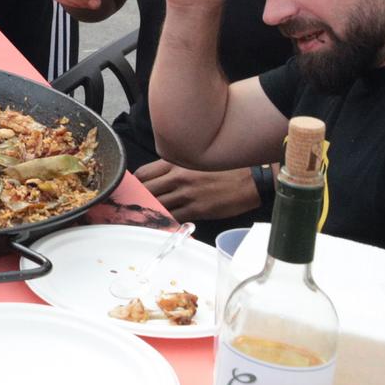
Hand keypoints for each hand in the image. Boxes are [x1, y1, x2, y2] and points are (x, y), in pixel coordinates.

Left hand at [136, 161, 260, 222]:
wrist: (250, 180)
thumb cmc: (224, 169)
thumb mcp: (195, 161)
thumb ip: (174, 168)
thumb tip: (156, 180)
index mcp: (176, 162)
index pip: (143, 173)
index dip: (135, 184)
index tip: (133, 190)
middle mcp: (178, 177)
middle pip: (145, 190)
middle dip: (137, 199)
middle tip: (134, 207)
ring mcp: (187, 194)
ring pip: (157, 205)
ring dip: (149, 212)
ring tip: (144, 217)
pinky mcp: (197, 210)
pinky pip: (173, 218)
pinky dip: (165, 221)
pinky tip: (162, 223)